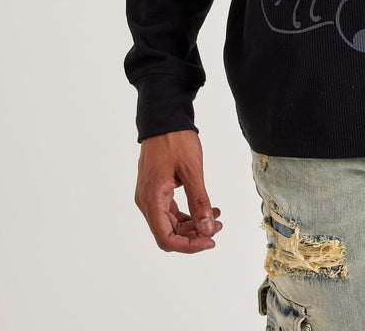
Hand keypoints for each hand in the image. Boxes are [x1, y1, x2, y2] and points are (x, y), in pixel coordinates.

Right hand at [135, 129, 222, 252]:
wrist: (164, 118)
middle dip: (193, 235)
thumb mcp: (192, 170)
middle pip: (168, 233)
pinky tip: (207, 208)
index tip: (210, 241)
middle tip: (217, 228)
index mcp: (152, 200)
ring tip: (216, 218)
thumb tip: (207, 229)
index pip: (166, 238)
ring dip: (192, 225)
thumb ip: (199, 201)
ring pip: (170, 223)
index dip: (188, 246)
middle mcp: (147, 202)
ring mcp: (149, 196)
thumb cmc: (175, 140)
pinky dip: (188, 213)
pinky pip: (170, 210)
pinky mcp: (155, 189)